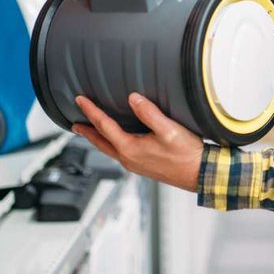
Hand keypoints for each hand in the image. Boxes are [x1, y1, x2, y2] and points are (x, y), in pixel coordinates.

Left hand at [72, 93, 203, 192]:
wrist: (199, 174)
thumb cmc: (186, 154)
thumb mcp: (168, 129)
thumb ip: (149, 113)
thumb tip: (133, 98)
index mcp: (130, 148)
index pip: (104, 126)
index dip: (91, 111)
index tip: (80, 100)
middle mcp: (128, 158)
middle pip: (100, 142)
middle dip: (86, 132)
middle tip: (74, 124)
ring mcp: (135, 164)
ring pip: (109, 149)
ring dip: (97, 139)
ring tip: (90, 132)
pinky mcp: (143, 167)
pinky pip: (119, 154)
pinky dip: (111, 145)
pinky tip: (117, 142)